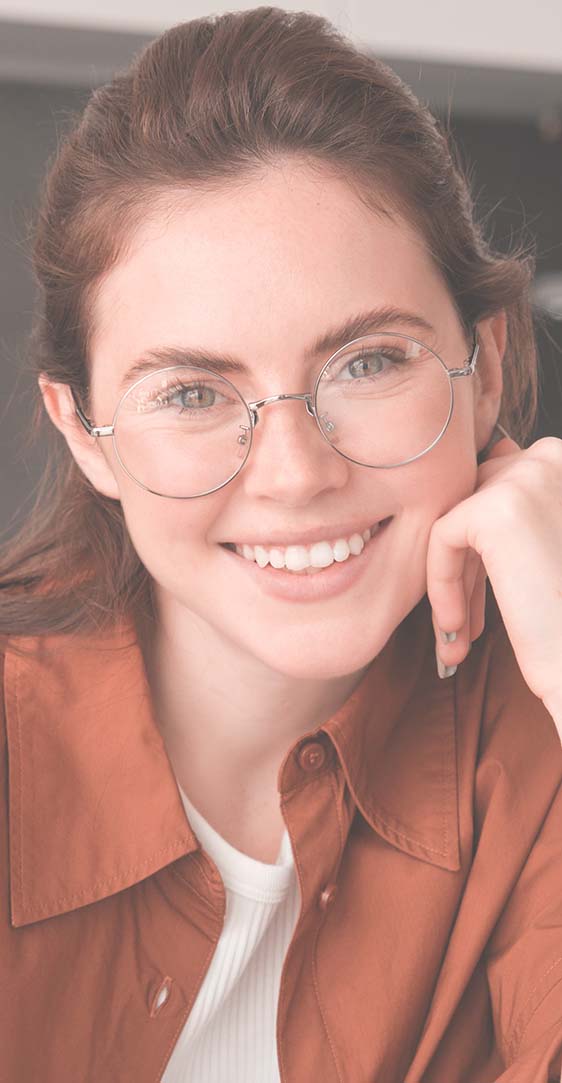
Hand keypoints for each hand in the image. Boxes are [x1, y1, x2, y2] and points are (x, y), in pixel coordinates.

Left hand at [426, 431, 561, 725]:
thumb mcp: (543, 538)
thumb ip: (519, 495)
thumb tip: (496, 448)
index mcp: (560, 460)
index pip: (499, 485)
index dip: (487, 549)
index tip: (485, 598)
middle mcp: (550, 456)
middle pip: (475, 503)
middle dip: (468, 566)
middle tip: (465, 621)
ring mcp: (524, 478)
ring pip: (457, 524)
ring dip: (452, 582)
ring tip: (457, 634)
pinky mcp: (494, 510)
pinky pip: (441, 538)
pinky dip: (441, 584)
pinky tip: (456, 626)